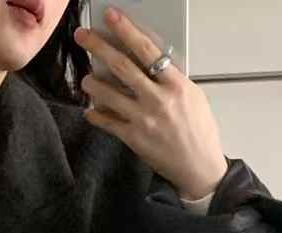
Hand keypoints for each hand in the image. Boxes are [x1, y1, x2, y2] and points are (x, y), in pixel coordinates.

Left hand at [73, 7, 227, 200]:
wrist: (199, 167)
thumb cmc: (199, 131)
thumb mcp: (193, 96)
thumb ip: (170, 80)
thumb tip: (149, 64)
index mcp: (176, 84)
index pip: (147, 49)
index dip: (126, 30)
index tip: (111, 16)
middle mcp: (158, 99)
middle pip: (122, 66)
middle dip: (99, 47)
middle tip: (82, 35)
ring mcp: (144, 119)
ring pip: (109, 94)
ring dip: (92, 84)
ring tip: (85, 79)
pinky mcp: (134, 139)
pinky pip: (108, 123)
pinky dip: (97, 116)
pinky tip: (90, 111)